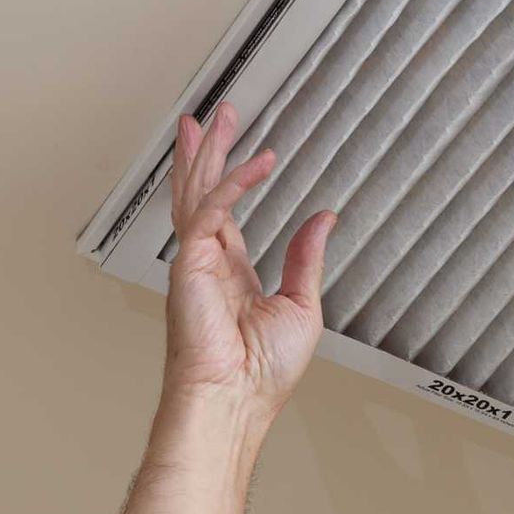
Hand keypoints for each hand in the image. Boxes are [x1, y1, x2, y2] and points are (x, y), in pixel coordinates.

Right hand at [164, 101, 337, 421]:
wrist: (237, 400)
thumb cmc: (262, 373)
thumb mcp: (301, 306)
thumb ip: (306, 258)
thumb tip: (323, 219)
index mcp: (228, 273)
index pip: (224, 213)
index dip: (230, 178)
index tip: (242, 151)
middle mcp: (206, 262)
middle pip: (202, 192)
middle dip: (208, 151)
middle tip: (218, 114)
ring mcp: (193, 262)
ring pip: (196, 192)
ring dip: (206, 153)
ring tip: (214, 118)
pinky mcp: (190, 265)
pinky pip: (212, 211)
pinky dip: (234, 184)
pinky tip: (257, 163)